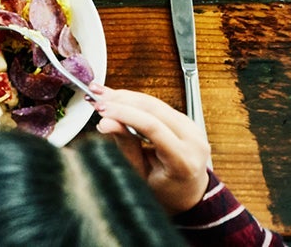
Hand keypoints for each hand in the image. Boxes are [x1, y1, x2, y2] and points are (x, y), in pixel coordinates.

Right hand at [92, 85, 211, 214]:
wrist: (187, 193)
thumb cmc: (165, 190)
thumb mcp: (141, 174)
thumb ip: (125, 146)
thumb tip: (106, 123)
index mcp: (184, 160)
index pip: (153, 127)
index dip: (124, 114)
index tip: (102, 109)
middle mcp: (193, 141)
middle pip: (154, 109)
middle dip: (121, 101)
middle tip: (97, 99)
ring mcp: (193, 128)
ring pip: (155, 103)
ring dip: (126, 97)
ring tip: (102, 96)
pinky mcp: (186, 121)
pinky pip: (158, 105)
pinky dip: (136, 100)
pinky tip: (118, 99)